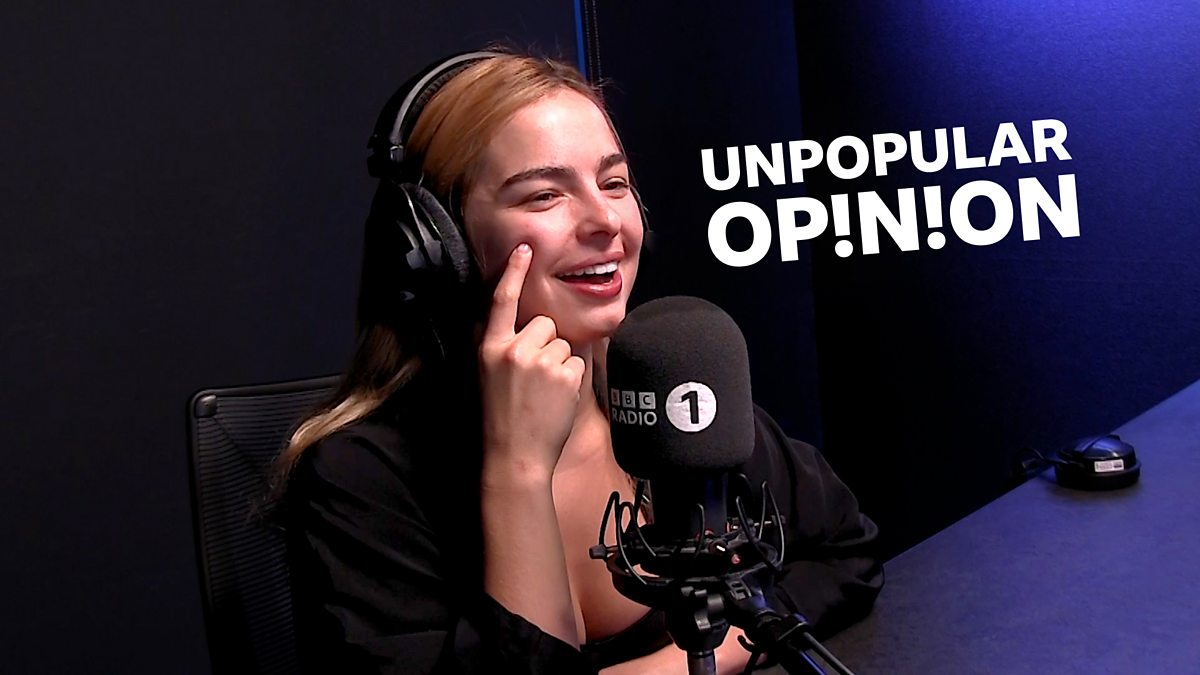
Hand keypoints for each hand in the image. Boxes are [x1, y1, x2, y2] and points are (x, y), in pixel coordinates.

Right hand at [478, 243, 585, 483]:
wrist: (516, 455)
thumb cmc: (502, 416)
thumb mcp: (488, 374)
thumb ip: (502, 345)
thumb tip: (519, 321)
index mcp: (491, 347)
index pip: (502, 300)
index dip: (513, 272)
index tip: (524, 248)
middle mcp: (515, 350)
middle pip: (545, 323)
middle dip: (546, 343)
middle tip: (533, 377)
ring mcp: (541, 362)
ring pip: (565, 344)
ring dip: (560, 363)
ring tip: (543, 392)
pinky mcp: (565, 375)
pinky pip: (578, 362)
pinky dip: (572, 379)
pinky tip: (556, 399)